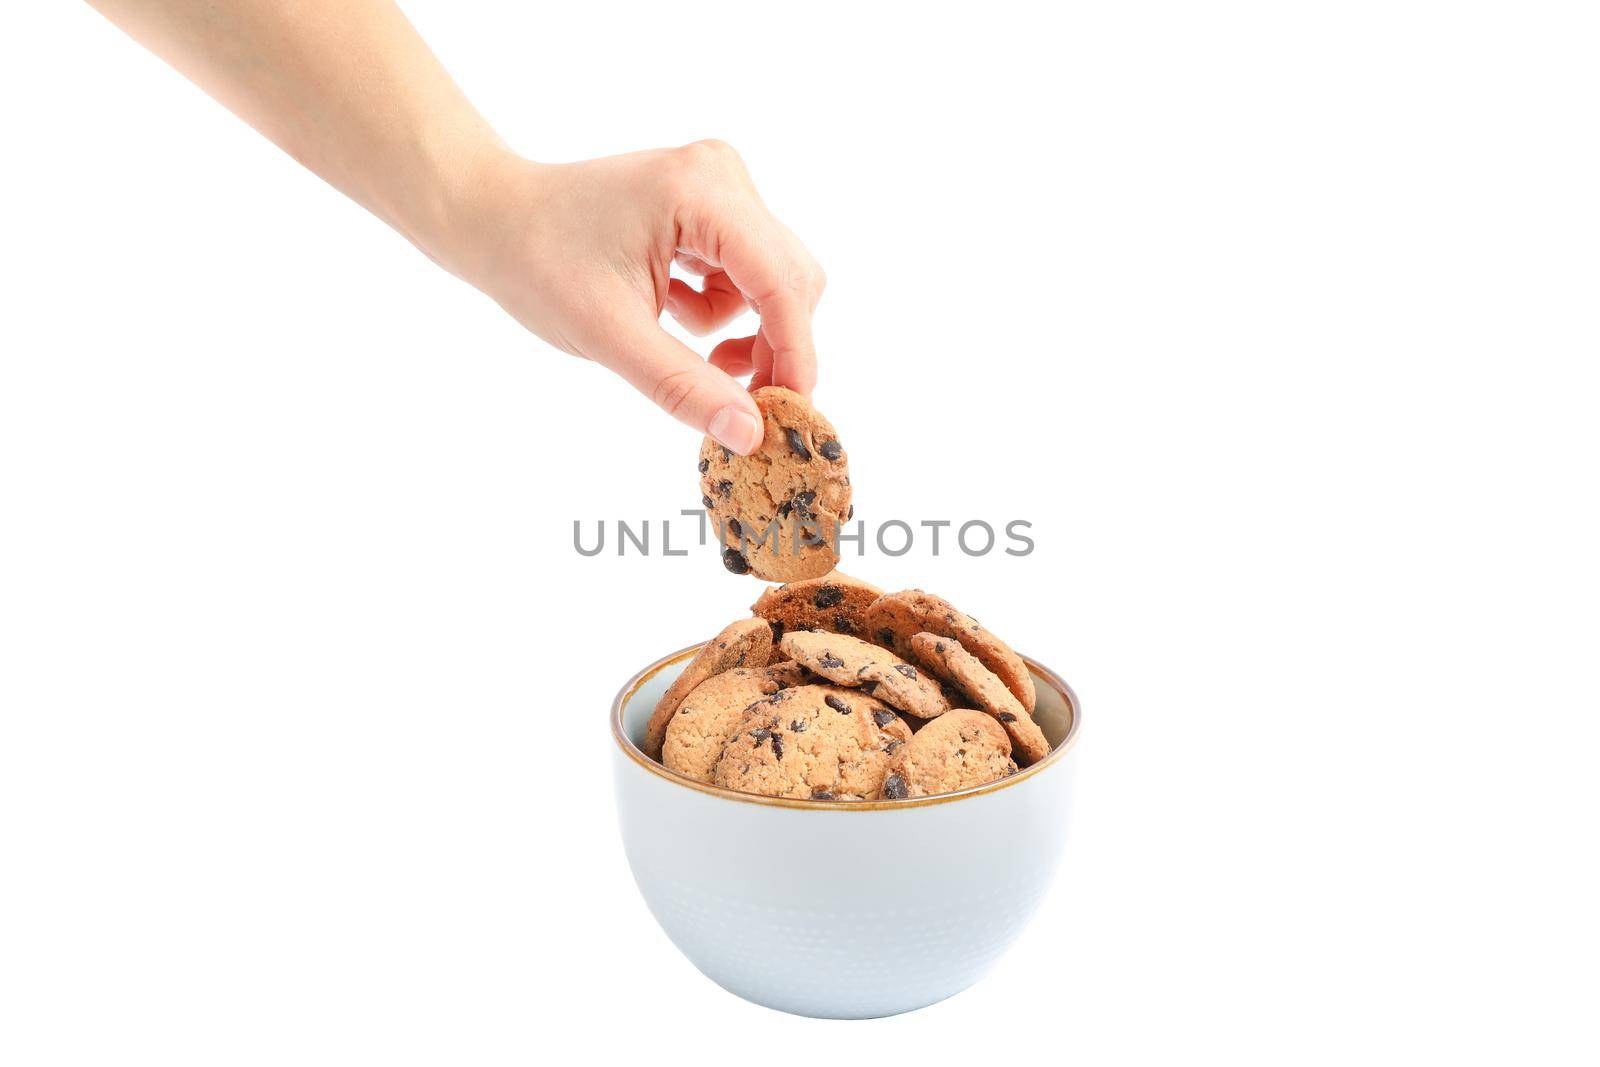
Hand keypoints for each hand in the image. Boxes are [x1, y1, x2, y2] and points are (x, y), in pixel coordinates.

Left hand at [442, 141, 825, 453]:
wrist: (493, 219)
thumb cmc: (538, 265)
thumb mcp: (610, 336)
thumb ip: (684, 386)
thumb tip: (750, 434)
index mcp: (701, 193)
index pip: (781, 283)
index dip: (795, 354)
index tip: (792, 415)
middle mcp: (722, 175)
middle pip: (791, 278)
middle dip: (772, 344)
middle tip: (735, 397)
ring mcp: (719, 183)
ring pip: (774, 279)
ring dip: (743, 327)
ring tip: (686, 348)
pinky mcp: (710, 200)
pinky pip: (748, 270)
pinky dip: (723, 308)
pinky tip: (673, 311)